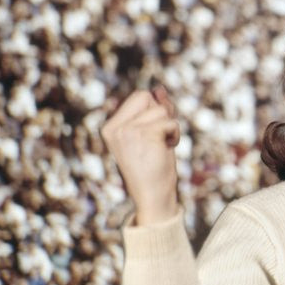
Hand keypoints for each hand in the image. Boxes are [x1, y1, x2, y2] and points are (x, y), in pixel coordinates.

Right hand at [100, 86, 180, 224]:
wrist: (152, 195)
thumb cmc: (152, 166)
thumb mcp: (149, 134)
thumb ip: (152, 111)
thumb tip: (159, 89)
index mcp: (110, 126)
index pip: (139, 96)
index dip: (154, 110)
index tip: (153, 132)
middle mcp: (115, 127)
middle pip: (148, 98)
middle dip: (161, 115)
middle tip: (158, 138)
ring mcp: (128, 131)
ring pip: (162, 110)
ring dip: (170, 127)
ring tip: (160, 147)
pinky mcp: (145, 135)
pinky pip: (171, 122)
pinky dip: (175, 135)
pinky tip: (166, 149)